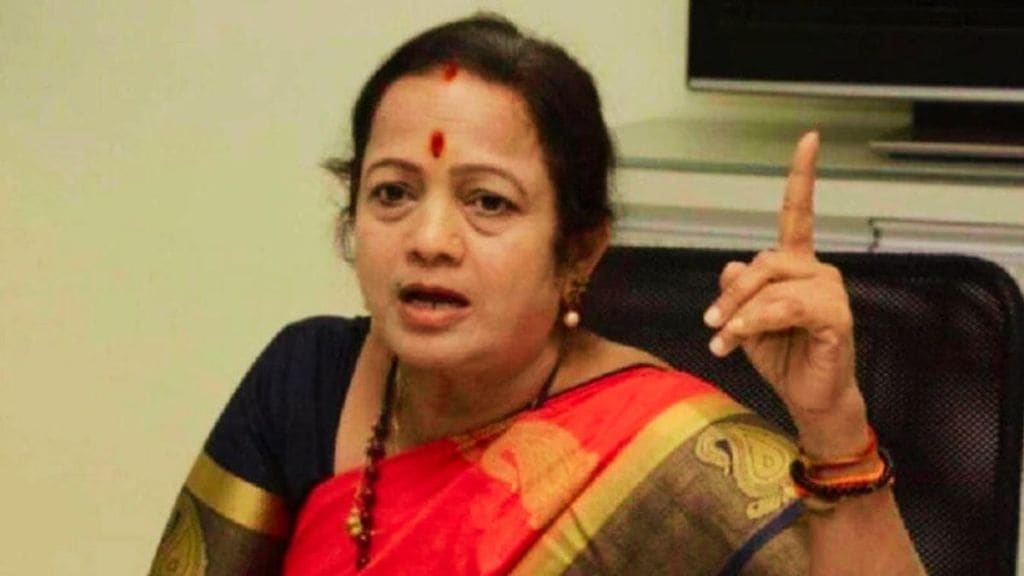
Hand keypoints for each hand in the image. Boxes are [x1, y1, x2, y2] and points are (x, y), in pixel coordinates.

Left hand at [702, 132, 868, 456]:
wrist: (807, 398)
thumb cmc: (781, 357)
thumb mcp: (744, 320)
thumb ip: (737, 290)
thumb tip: (731, 266)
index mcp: (795, 266)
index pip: (798, 214)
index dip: (802, 177)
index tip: (811, 138)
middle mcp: (816, 271)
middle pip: (763, 261)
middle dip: (733, 294)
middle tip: (712, 324)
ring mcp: (829, 291)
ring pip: (772, 285)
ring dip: (741, 313)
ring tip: (725, 340)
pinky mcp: (835, 316)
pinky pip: (786, 306)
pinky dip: (757, 321)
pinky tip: (740, 337)